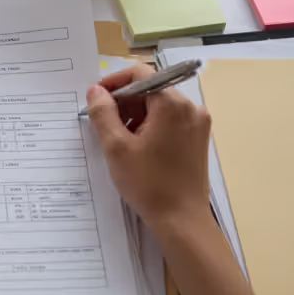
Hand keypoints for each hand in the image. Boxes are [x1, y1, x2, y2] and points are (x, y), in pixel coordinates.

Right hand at [85, 65, 211, 229]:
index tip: (96, 100)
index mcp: (172, 104)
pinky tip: (137, 147)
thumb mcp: (116, 146)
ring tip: (119, 140)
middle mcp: (190, 108)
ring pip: (159, 105)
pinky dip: (150, 126)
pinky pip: (169, 120)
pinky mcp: (197, 138)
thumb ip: (103, 113)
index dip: (114, 82)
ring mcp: (197, 123)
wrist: (182, 220)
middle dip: (124, 102)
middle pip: (150, 89)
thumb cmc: (148, 183)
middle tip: (103, 124)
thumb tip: (95, 91)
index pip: (140, 74)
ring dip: (136, 115)